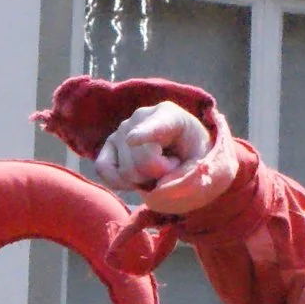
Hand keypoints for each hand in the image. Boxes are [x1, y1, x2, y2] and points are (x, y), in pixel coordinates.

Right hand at [90, 101, 211, 196]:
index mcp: (169, 115)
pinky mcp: (107, 147)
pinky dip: (118, 182)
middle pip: (142, 161)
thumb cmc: (192, 154)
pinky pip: (103, 170)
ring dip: (143, 180)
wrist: (181, 152)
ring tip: (155, 168)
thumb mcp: (201, 162)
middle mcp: (139, 117)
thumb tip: (158, 189)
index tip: (133, 139)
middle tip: (170, 166)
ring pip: (126, 171)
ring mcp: (120, 131)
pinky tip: (135, 179)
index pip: (156, 126)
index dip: (145, 133)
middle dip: (158, 174)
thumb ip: (187, 176)